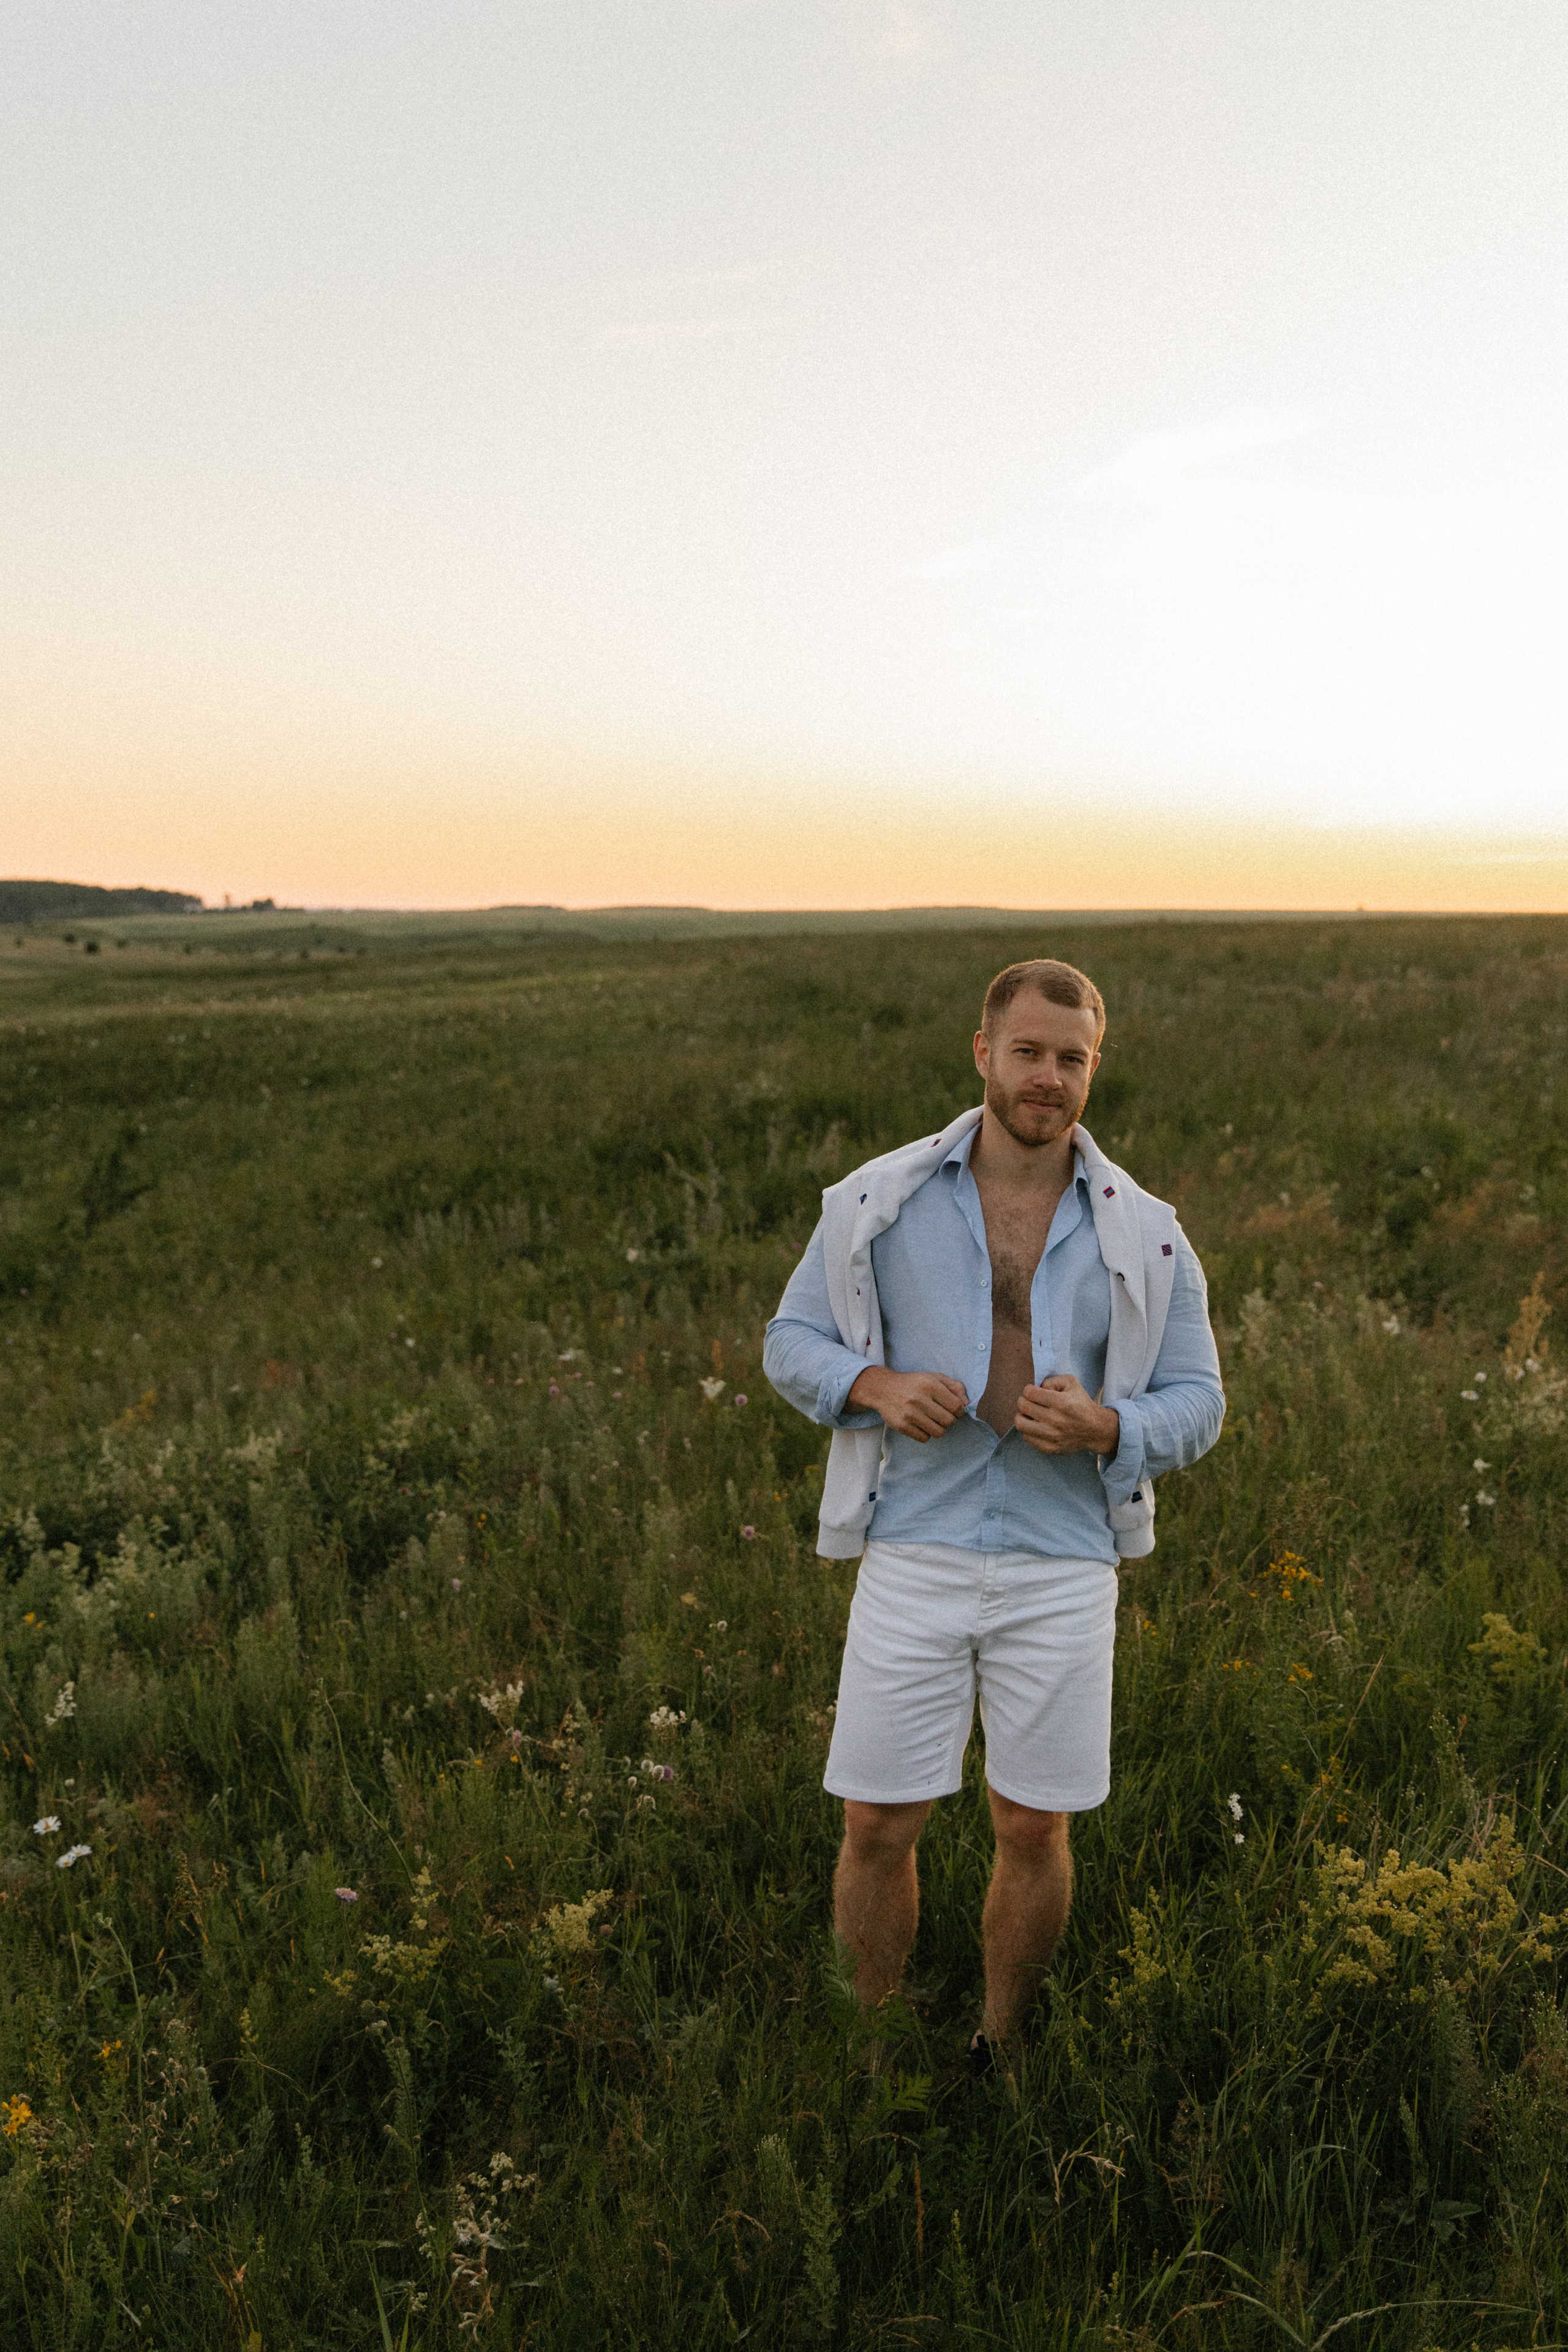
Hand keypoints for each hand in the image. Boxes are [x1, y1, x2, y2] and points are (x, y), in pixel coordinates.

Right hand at [847, 1366, 968, 1441]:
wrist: (882, 1389)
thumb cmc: (913, 1383)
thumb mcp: (934, 1377)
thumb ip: (954, 1387)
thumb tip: (967, 1404)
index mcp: (930, 1385)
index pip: (956, 1406)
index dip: (960, 1411)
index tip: (955, 1411)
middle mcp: (919, 1399)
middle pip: (949, 1421)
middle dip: (949, 1420)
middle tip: (942, 1415)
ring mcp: (909, 1414)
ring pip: (938, 1432)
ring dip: (938, 1428)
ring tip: (932, 1420)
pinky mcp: (901, 1426)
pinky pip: (924, 1438)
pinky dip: (926, 1433)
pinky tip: (920, 1424)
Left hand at [1014, 1375, 1119, 1456]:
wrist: (1096, 1430)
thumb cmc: (1081, 1404)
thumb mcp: (1071, 1383)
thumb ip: (1052, 1381)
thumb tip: (1037, 1389)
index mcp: (1061, 1403)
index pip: (1030, 1393)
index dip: (1028, 1390)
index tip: (1033, 1392)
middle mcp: (1056, 1420)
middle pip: (1023, 1407)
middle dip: (1023, 1401)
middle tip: (1030, 1401)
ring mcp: (1052, 1436)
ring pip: (1020, 1424)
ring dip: (1022, 1416)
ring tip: (1030, 1414)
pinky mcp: (1050, 1448)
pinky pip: (1027, 1437)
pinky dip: (1029, 1430)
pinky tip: (1037, 1426)